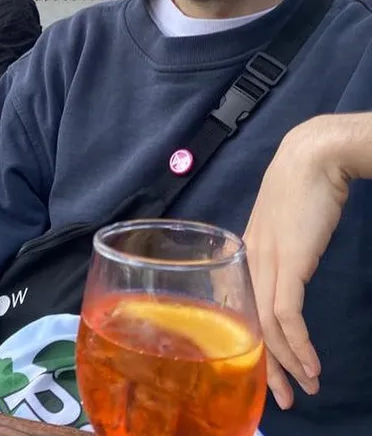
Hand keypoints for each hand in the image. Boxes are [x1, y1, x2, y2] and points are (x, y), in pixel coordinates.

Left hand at [243, 117, 350, 410]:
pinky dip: (298, 344)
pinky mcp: (289, 261)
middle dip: (267, 364)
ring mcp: (266, 260)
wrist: (312, 158)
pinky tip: (311, 364)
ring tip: (305, 387)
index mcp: (244, 252)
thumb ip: (279, 249)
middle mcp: (248, 259)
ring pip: (267, 324)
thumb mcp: (283, 225)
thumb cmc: (300, 187)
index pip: (242, 306)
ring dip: (288, 361)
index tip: (268, 367)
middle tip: (281, 396)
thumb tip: (287, 271)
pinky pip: (287, 314)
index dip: (254, 341)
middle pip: (250, 322)